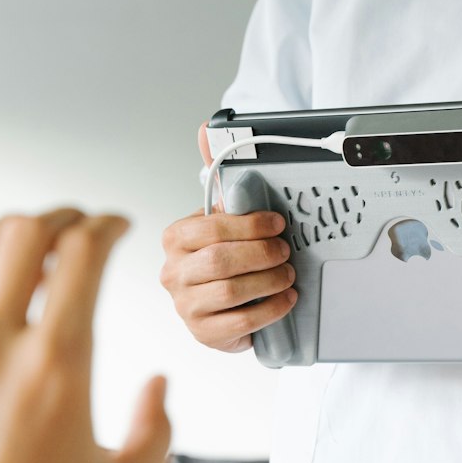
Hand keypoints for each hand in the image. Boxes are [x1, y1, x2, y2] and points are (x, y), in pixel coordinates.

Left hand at [0, 209, 170, 462]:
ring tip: (31, 248)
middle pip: (19, 234)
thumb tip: (157, 388)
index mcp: (56, 369)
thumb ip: (157, 429)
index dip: (106, 225)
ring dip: (7, 239)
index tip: (117, 225)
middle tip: (79, 223)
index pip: (80, 253)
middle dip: (57, 216)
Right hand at [159, 123, 297, 352]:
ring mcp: (186, 306)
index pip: (209, 227)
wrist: (221, 311)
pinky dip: (271, 309)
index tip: (277, 224)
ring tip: (288, 275)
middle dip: (262, 253)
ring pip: (230, 291)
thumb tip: (206, 129)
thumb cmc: (224, 261)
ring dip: (269, 280)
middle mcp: (173, 273)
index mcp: (175, 239)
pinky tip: (286, 299)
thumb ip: (218, 179)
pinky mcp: (204, 333)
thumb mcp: (222, 220)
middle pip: (220, 259)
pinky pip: (240, 321)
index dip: (249, 225)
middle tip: (285, 251)